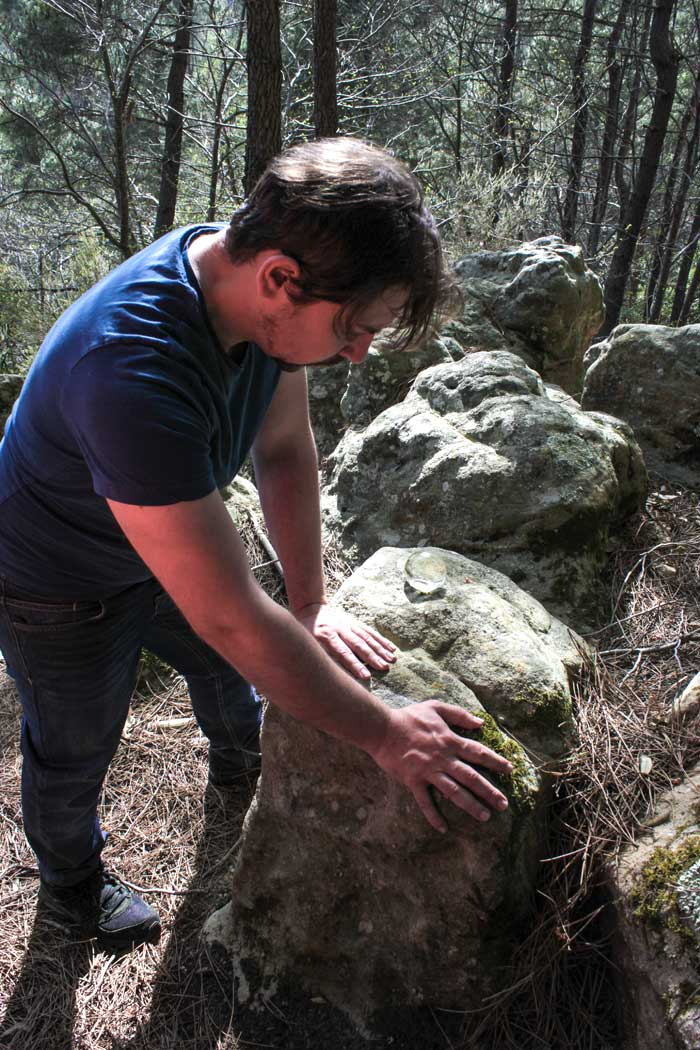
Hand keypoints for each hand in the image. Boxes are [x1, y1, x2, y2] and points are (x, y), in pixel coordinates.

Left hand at [293, 602, 396, 680]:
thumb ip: (323, 656)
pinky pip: (369, 631)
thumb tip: (334, 674)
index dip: (355, 665)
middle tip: (384, 668)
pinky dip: (381, 640)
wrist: (310, 609)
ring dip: (380, 649)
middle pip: (358, 645)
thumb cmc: (307, 633)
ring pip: (367, 637)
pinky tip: (391, 647)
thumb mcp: (309, 644)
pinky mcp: (355, 622)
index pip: (343, 653)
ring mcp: (349, 624)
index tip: (366, 676)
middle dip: (373, 657)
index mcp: (326, 636)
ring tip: (392, 660)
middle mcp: (340, 629)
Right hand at [369, 699, 512, 832]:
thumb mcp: (435, 707)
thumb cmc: (409, 717)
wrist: (382, 729)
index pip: (478, 752)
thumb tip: (480, 723)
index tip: (510, 770)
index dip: (495, 761)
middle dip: (489, 791)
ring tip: (485, 816)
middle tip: (503, 804)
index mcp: (450, 740)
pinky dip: (433, 815)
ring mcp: (428, 771)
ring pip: (454, 791)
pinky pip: (425, 801)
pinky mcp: (413, 781)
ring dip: (470, 804)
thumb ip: (459, 714)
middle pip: (471, 777)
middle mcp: (443, 758)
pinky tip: (443, 828)